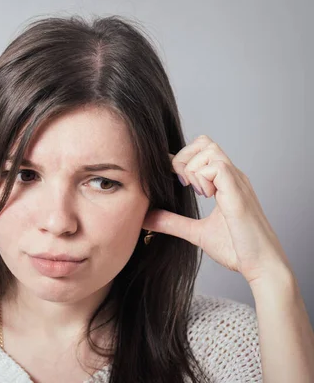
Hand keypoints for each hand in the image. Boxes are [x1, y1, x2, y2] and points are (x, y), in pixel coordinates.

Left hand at [142, 135, 290, 283]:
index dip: (179, 158)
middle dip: (183, 158)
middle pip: (204, 141)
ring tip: (198, 193)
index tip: (167, 176)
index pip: (200, 151)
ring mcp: (236, 182)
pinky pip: (218, 167)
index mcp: (224, 182)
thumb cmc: (236, 249)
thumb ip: (172, 222)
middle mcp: (232, 177)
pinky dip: (204, 178)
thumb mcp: (195, 232)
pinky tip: (208, 197)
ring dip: (193, 169)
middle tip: (182, 184)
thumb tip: (145, 218)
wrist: (262, 266)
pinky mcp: (238, 192)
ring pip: (209, 149)